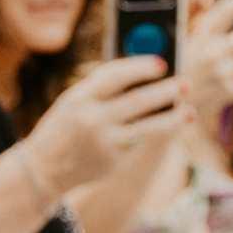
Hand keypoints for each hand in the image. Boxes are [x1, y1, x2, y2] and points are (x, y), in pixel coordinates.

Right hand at [16, 51, 187, 213]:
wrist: (42, 170)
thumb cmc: (64, 128)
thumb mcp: (73, 103)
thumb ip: (102, 89)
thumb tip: (144, 74)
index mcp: (79, 99)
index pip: (114, 76)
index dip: (140, 67)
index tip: (162, 63)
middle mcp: (91, 120)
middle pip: (138, 101)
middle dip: (166, 91)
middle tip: (185, 84)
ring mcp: (104, 143)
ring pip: (148, 128)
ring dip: (173, 118)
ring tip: (189, 111)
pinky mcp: (113, 162)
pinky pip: (139, 143)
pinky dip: (154, 133)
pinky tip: (167, 127)